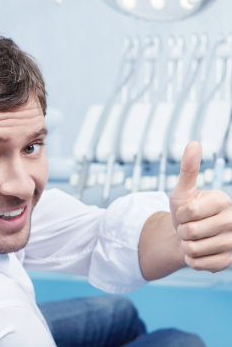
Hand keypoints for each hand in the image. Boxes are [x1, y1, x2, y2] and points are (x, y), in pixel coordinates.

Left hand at [170, 141, 231, 271]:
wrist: (186, 236)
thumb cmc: (184, 211)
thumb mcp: (182, 191)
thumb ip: (188, 169)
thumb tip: (194, 143)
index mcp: (223, 201)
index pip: (189, 212)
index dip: (180, 214)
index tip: (186, 212)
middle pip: (190, 231)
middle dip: (181, 230)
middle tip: (188, 228)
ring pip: (194, 249)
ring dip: (185, 246)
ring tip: (193, 239)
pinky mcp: (229, 262)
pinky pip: (199, 264)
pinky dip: (191, 259)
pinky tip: (198, 252)